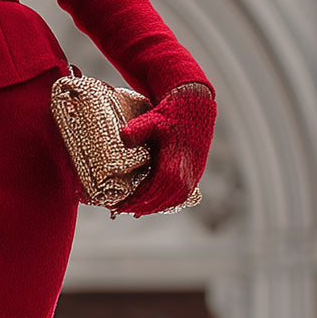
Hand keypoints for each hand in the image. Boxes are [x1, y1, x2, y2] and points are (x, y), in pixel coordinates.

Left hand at [114, 83, 215, 217]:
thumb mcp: (152, 118)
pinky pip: (182, 195)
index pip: (157, 188)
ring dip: (155, 207)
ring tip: (134, 210)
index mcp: (175, 160)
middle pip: (164, 198)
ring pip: (174, 199)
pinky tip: (153, 204)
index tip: (123, 205)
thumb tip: (124, 138)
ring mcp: (193, 173)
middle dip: (143, 207)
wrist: (195, 107)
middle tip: (121, 210)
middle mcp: (186, 170)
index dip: (140, 199)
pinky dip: (167, 202)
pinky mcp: (195, 173)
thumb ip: (138, 128)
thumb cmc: (170, 114)